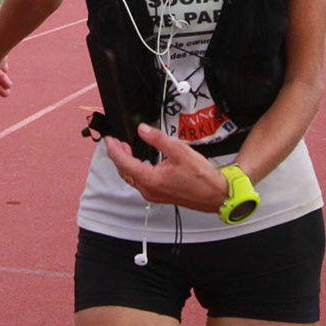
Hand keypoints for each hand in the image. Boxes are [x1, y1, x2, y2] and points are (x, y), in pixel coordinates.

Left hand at [104, 124, 228, 213]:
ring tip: (127, 148)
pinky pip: (140, 182)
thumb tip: (143, 130)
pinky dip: (135, 169)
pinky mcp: (158, 195)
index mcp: (150, 179)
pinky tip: (140, 161)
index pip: (123, 162)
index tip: (109, 139)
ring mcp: (152, 194)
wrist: (215, 194)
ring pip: (131, 177)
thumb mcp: (179, 151)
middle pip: (124, 171)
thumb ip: (158, 139)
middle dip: (118, 155)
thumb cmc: (201, 177)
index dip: (114, 149)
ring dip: (126, 162)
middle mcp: (148, 190)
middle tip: (117, 141)